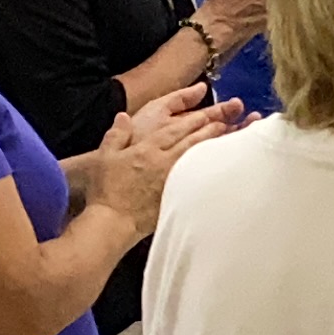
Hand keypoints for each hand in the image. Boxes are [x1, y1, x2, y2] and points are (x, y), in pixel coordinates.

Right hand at [91, 84, 243, 232]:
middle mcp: (164, 162)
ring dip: (213, 146)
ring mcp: (173, 180)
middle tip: (226, 120)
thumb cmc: (106, 189)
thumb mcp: (104, 157)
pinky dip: (210, 170)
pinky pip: (199, 179)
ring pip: (198, 158)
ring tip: (229, 138)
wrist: (113, 220)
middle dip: (209, 129)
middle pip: (191, 141)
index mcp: (146, 150)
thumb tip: (123, 116)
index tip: (206, 113)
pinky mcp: (178, 197)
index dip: (191, 120)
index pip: (174, 130)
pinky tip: (220, 167)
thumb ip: (116, 135)